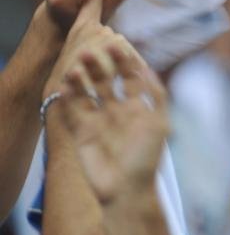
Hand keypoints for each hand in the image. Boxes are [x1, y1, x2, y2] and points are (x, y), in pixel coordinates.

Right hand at [57, 31, 166, 202]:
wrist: (126, 189)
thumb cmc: (147, 158)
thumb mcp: (159, 124)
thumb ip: (156, 96)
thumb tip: (150, 68)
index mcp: (139, 108)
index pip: (131, 78)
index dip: (125, 62)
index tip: (118, 45)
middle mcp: (118, 111)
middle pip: (107, 81)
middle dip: (100, 66)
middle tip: (91, 50)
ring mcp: (98, 121)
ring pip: (88, 92)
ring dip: (82, 78)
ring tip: (76, 66)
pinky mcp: (81, 132)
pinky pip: (73, 110)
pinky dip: (69, 96)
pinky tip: (66, 84)